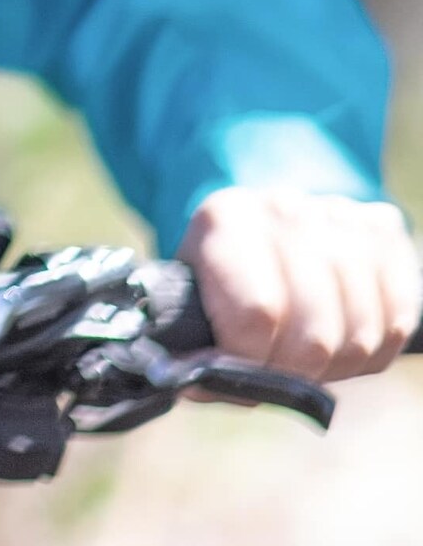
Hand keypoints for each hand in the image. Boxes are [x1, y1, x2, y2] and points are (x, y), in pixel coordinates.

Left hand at [181, 185, 420, 381]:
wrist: (266, 230)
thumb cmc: (221, 282)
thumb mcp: (192, 304)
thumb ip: (191, 346)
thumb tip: (201, 380)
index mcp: (225, 219)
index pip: (257, 314)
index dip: (253, 364)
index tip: (241, 378)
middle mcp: (284, 209)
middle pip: (316, 335)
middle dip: (298, 374)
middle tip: (281, 374)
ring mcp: (341, 215)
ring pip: (361, 335)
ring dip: (338, 366)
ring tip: (309, 358)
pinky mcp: (384, 231)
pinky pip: (398, 322)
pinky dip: (373, 351)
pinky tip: (342, 339)